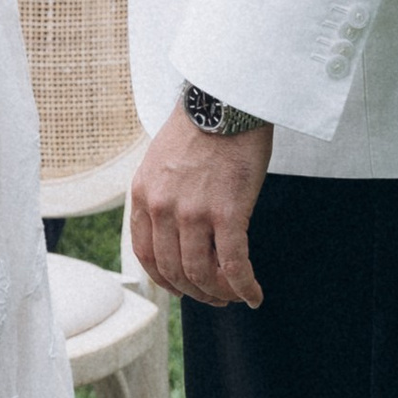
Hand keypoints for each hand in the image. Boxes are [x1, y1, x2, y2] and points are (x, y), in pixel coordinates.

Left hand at [130, 107, 270, 309]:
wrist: (225, 99)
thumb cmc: (201, 127)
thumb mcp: (162, 160)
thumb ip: (162, 194)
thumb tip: (175, 228)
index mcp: (143, 195)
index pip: (146, 255)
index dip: (166, 280)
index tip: (183, 287)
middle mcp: (162, 208)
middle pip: (173, 270)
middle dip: (195, 292)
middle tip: (214, 298)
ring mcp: (192, 212)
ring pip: (201, 273)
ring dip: (219, 293)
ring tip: (234, 296)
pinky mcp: (226, 212)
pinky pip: (233, 264)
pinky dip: (244, 286)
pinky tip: (254, 295)